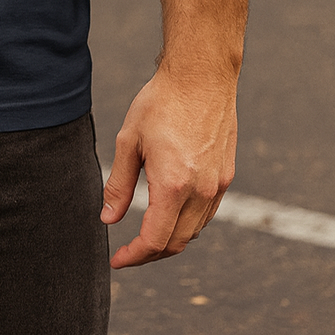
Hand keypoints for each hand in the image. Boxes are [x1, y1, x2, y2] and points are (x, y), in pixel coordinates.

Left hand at [102, 66, 236, 267]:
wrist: (201, 75)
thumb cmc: (161, 102)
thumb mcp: (128, 140)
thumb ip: (119, 185)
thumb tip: (108, 219)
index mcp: (174, 185)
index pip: (154, 240)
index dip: (133, 256)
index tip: (116, 259)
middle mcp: (201, 191)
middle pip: (176, 243)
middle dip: (149, 253)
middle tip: (127, 251)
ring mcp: (218, 185)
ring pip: (193, 231)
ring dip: (169, 240)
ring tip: (145, 234)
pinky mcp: (226, 176)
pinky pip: (207, 214)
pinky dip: (187, 223)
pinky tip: (170, 212)